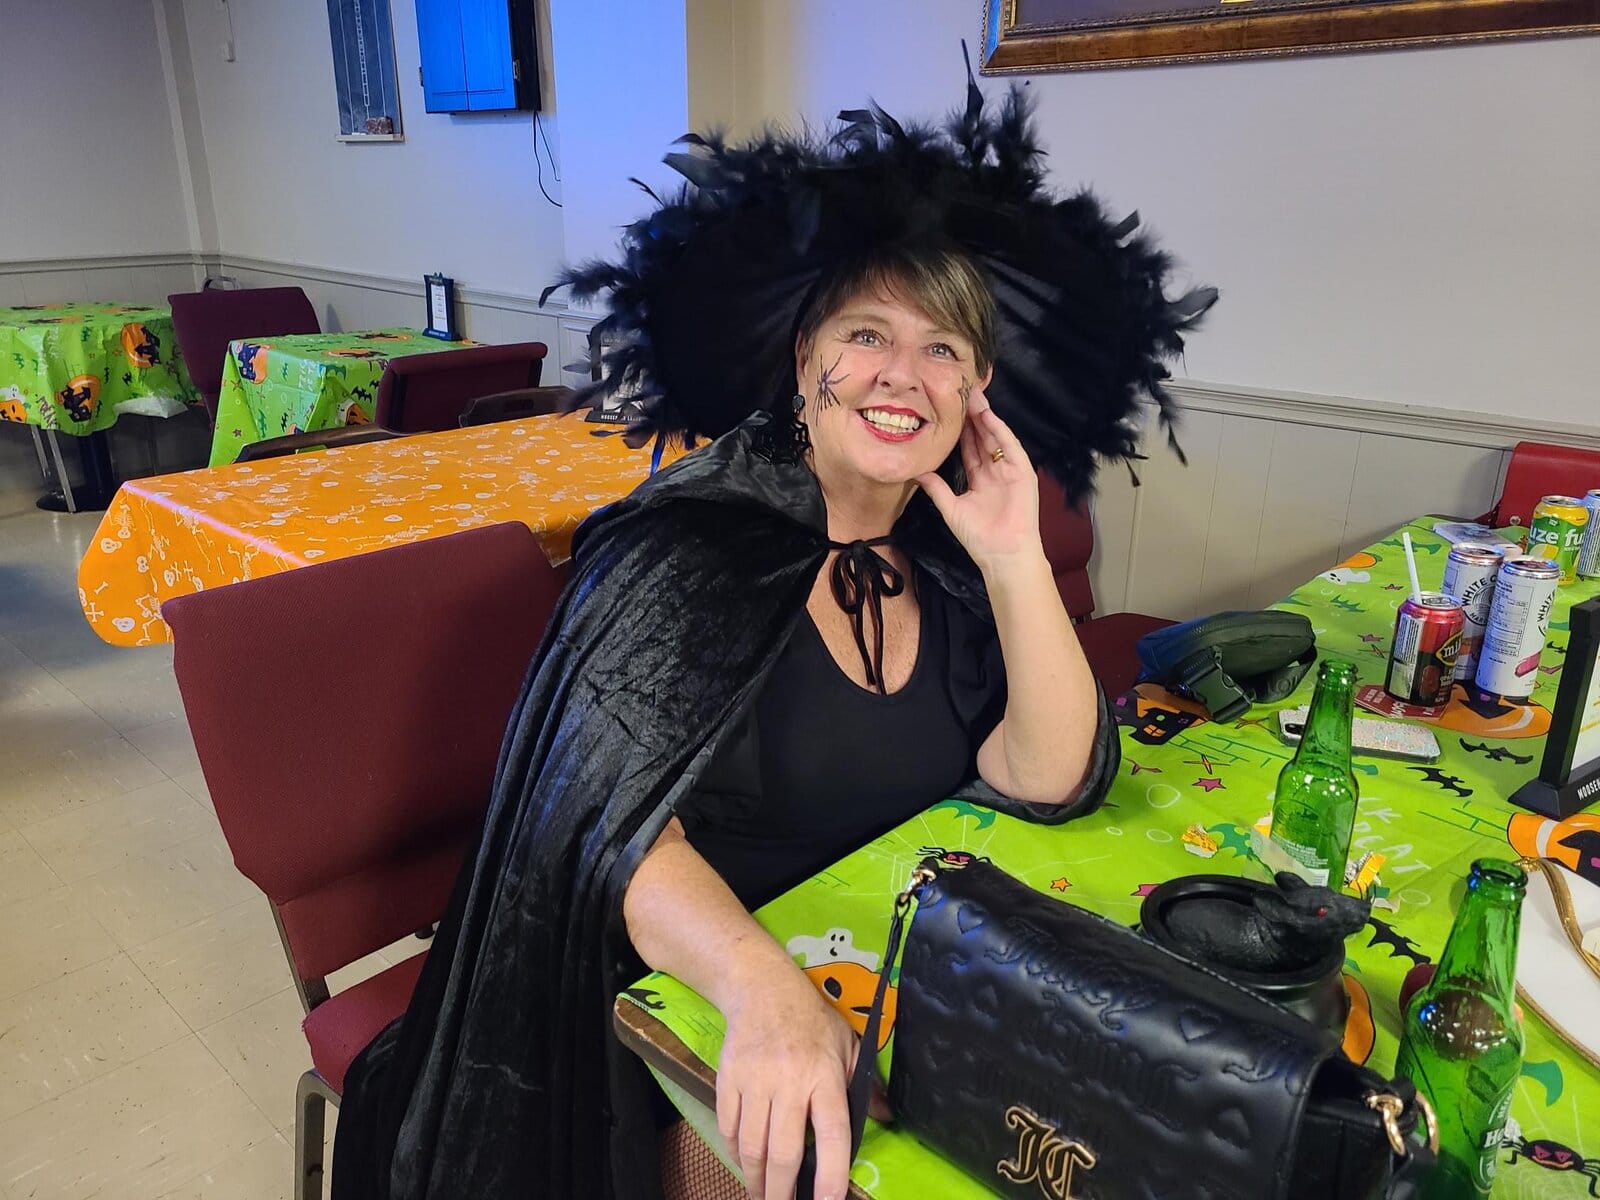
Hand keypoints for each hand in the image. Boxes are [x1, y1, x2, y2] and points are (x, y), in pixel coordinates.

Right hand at [717, 971, 858, 1199]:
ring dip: (756, 1179)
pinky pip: (729, 1128)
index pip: (832, 1132)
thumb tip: (886, 1118)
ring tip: (763, 1195)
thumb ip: (865, 1083)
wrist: (762, 988)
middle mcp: (789, 1081)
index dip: (831, 1172)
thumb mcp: (848, 1044)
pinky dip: (735, 1153)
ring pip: (752, 1146)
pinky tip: (745, 1163)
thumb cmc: (812, 1020)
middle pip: (782, 1150)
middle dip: (781, 1191)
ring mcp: (755, 1081)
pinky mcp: (728, 1079)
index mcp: (825, 1075)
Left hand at [915, 388, 1041, 573]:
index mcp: (979, 479)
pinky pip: (1010, 447)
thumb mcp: (950, 508)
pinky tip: (988, 416)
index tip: (946, 411)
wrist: (1002, 554)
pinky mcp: (1023, 472)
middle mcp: (995, 471)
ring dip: (985, 417)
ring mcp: (1010, 470)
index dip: (959, 431)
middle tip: (959, 393)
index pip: (968, 449)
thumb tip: (916, 472)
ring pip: (995, 437)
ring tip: (972, 397)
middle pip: (982, 438)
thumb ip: (936, 488)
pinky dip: (1000, 431)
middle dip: (971, 417)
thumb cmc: (978, 537)